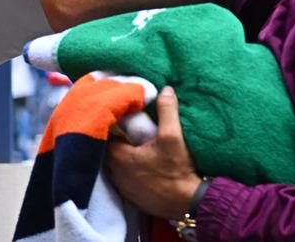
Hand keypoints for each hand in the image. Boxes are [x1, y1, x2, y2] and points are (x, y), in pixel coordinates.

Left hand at [107, 86, 202, 220]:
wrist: (187, 203)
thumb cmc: (177, 171)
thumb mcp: (173, 136)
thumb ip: (167, 111)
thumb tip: (166, 90)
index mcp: (120, 158)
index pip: (106, 135)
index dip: (113, 124)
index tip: (122, 115)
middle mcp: (116, 175)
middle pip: (108, 151)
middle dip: (117, 139)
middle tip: (129, 128)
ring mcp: (123, 189)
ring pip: (115, 166)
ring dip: (122, 156)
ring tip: (135, 145)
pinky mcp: (131, 198)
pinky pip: (123, 179)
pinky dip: (128, 170)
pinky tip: (141, 165)